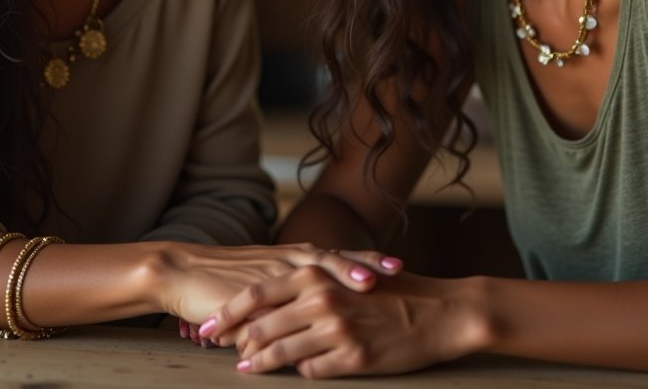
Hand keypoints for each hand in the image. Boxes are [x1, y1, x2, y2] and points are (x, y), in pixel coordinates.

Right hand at [154, 242, 401, 332]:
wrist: (182, 272)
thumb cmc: (224, 279)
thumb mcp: (266, 279)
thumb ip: (294, 290)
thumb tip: (322, 307)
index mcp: (291, 258)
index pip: (336, 258)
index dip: (367, 262)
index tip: (398, 265)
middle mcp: (284, 261)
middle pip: (333, 261)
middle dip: (365, 267)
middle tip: (396, 271)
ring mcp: (268, 275)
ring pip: (312, 274)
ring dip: (342, 278)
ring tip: (367, 285)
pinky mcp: (249, 292)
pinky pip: (281, 300)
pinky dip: (302, 305)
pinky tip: (319, 310)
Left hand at [205, 269, 485, 377]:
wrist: (441, 311)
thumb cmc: (394, 292)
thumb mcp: (348, 278)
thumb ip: (311, 287)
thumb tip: (274, 304)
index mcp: (318, 275)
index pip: (257, 294)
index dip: (227, 313)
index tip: (206, 326)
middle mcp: (322, 300)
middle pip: (261, 326)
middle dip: (234, 341)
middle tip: (215, 350)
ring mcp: (337, 330)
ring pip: (281, 353)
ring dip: (260, 362)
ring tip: (245, 367)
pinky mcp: (353, 358)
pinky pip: (312, 371)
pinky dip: (299, 372)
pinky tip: (293, 373)